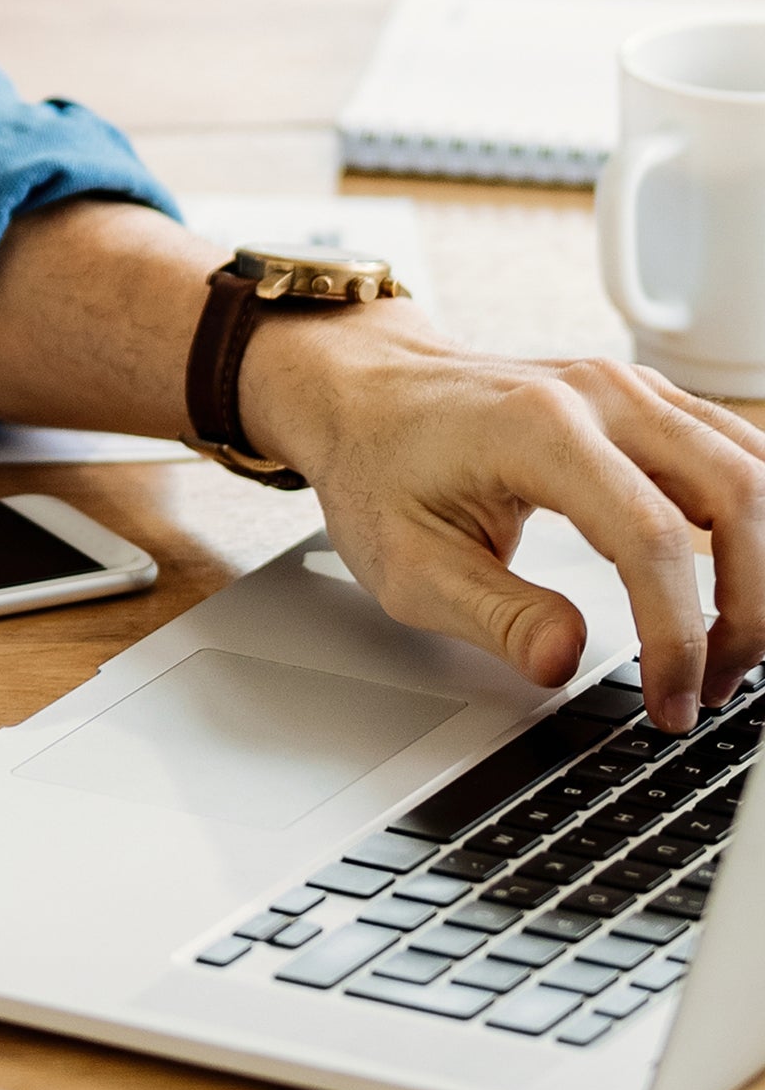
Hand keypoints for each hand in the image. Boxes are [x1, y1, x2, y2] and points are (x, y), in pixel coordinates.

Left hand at [243, 301, 764, 734]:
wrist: (365, 396)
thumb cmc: (378, 469)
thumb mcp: (408, 564)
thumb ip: (493, 616)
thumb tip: (563, 660)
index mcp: (537, 430)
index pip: (650, 538)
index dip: (677, 634)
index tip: (672, 699)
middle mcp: (600, 395)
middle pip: (737, 495)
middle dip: (748, 605)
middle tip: (712, 683)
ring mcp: (630, 390)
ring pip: (755, 470)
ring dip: (761, 566)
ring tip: (725, 649)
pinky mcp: (646, 403)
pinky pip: (736, 455)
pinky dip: (754, 522)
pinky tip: (739, 583)